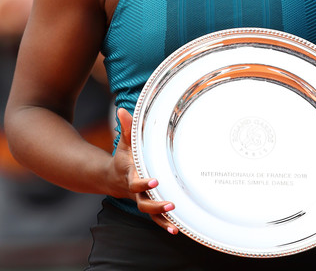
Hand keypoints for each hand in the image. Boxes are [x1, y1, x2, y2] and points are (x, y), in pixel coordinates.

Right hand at [107, 107, 178, 233]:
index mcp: (130, 175)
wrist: (112, 177)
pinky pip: (155, 218)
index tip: (155, 181)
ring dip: (162, 218)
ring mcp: (140, 200)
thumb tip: (122, 110)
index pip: (136, 182)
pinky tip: (177, 230)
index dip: (144, 183)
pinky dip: (164, 224)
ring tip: (175, 222)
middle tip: (170, 204)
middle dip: (156, 205)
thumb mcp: (124, 142)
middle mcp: (135, 191)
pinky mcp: (146, 205)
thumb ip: (126, 128)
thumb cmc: (123, 157)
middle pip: (143, 202)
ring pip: (149, 213)